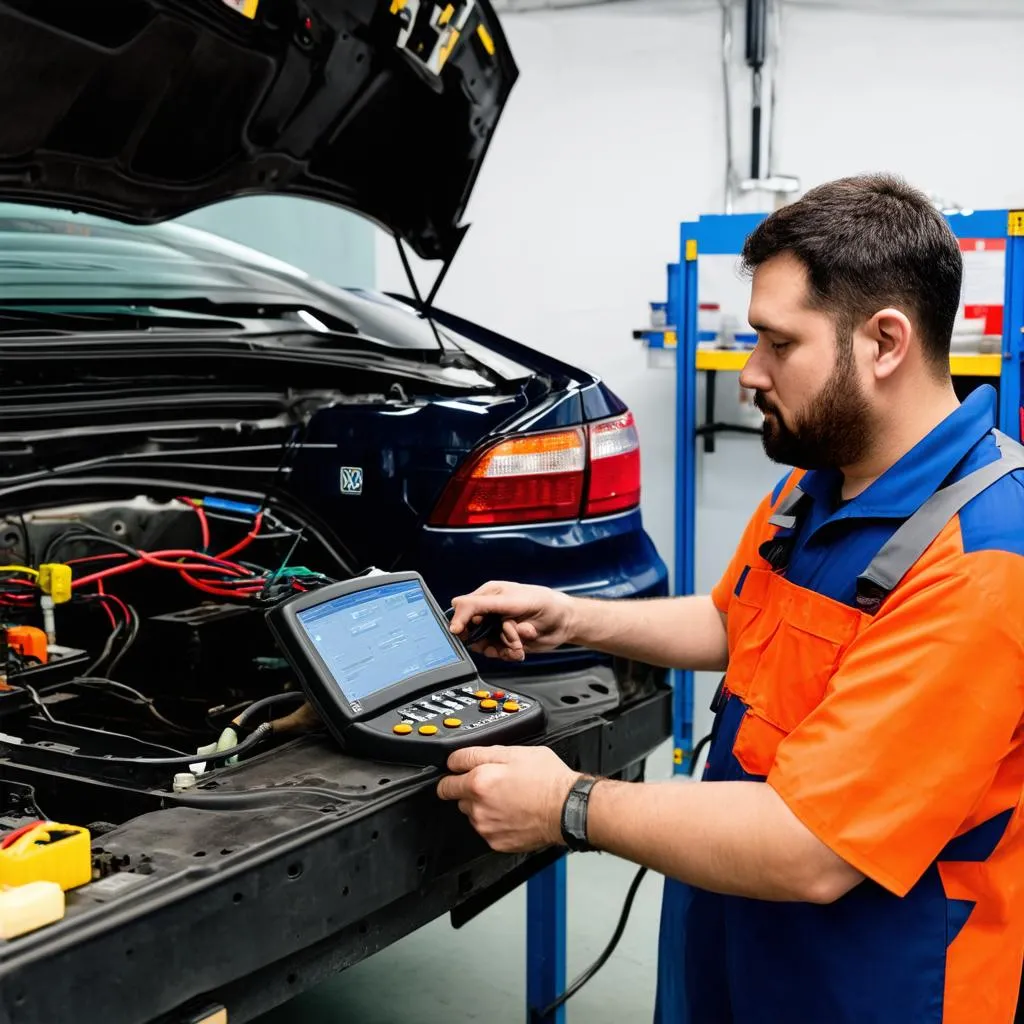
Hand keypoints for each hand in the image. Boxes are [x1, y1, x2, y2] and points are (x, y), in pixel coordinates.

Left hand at [436, 745, 579, 852]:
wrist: (567, 808)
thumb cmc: (547, 779)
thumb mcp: (515, 751)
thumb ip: (480, 753)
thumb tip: (460, 758)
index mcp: (479, 781)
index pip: (446, 778)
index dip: (453, 771)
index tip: (458, 771)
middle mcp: (478, 807)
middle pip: (458, 796)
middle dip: (471, 788)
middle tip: (494, 783)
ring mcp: (486, 826)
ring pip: (472, 813)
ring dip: (482, 806)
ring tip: (508, 798)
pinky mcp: (496, 842)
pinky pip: (486, 829)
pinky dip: (494, 822)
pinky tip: (512, 812)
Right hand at [449, 581, 574, 661]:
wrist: (566, 622)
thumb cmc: (544, 602)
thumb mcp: (511, 601)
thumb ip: (482, 604)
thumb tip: (456, 609)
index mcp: (489, 595)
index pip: (462, 608)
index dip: (462, 621)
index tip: (463, 633)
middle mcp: (491, 612)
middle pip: (471, 632)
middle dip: (486, 639)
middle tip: (502, 638)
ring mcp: (498, 629)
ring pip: (484, 646)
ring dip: (501, 648)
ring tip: (518, 643)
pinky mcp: (506, 643)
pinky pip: (498, 654)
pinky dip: (509, 654)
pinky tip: (520, 649)